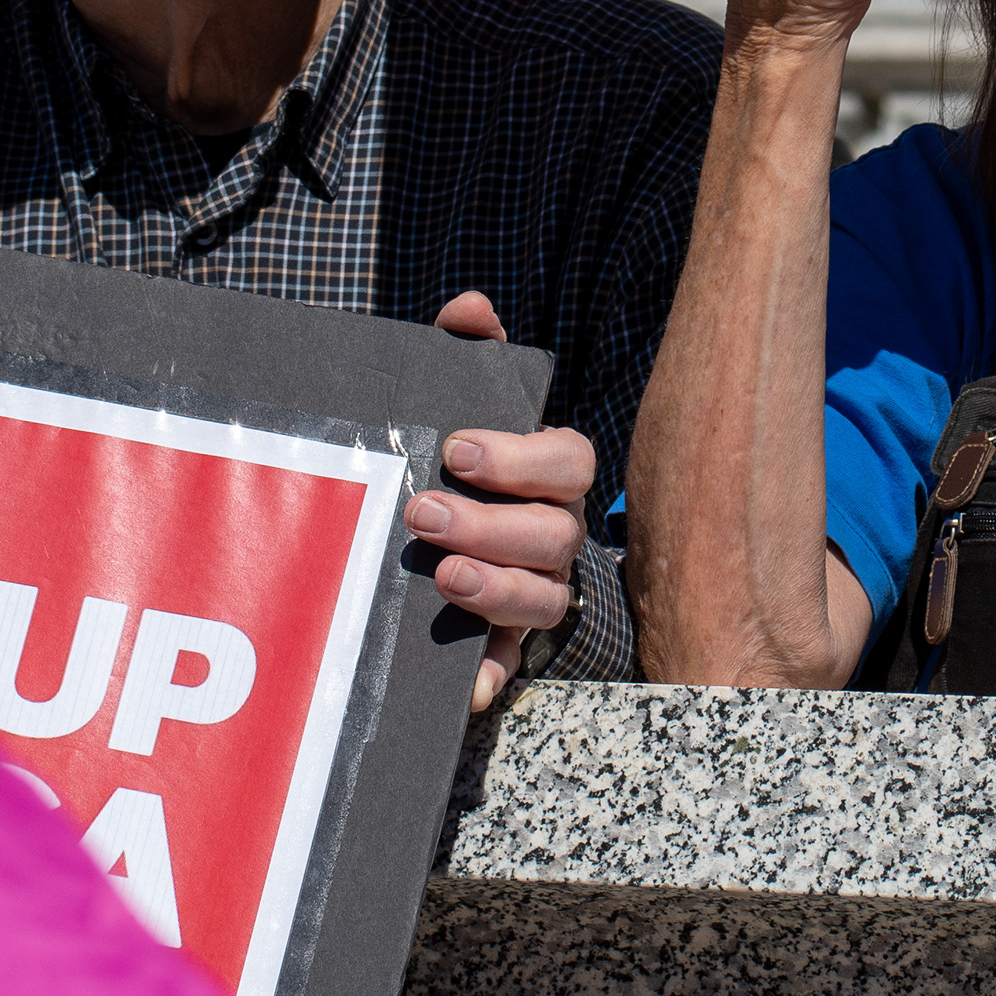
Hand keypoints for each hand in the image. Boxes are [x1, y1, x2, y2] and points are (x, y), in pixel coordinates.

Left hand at [411, 287, 592, 711]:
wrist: (441, 528)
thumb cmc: (460, 458)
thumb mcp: (461, 398)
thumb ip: (466, 350)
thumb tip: (468, 307)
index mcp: (552, 475)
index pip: (571, 462)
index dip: (520, 458)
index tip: (456, 449)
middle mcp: (556, 534)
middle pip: (553, 536)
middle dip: (491, 525)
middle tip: (423, 512)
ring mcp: (537, 592)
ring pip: (544, 601)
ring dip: (497, 590)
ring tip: (442, 577)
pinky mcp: (505, 643)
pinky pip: (512, 667)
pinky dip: (492, 677)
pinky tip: (465, 688)